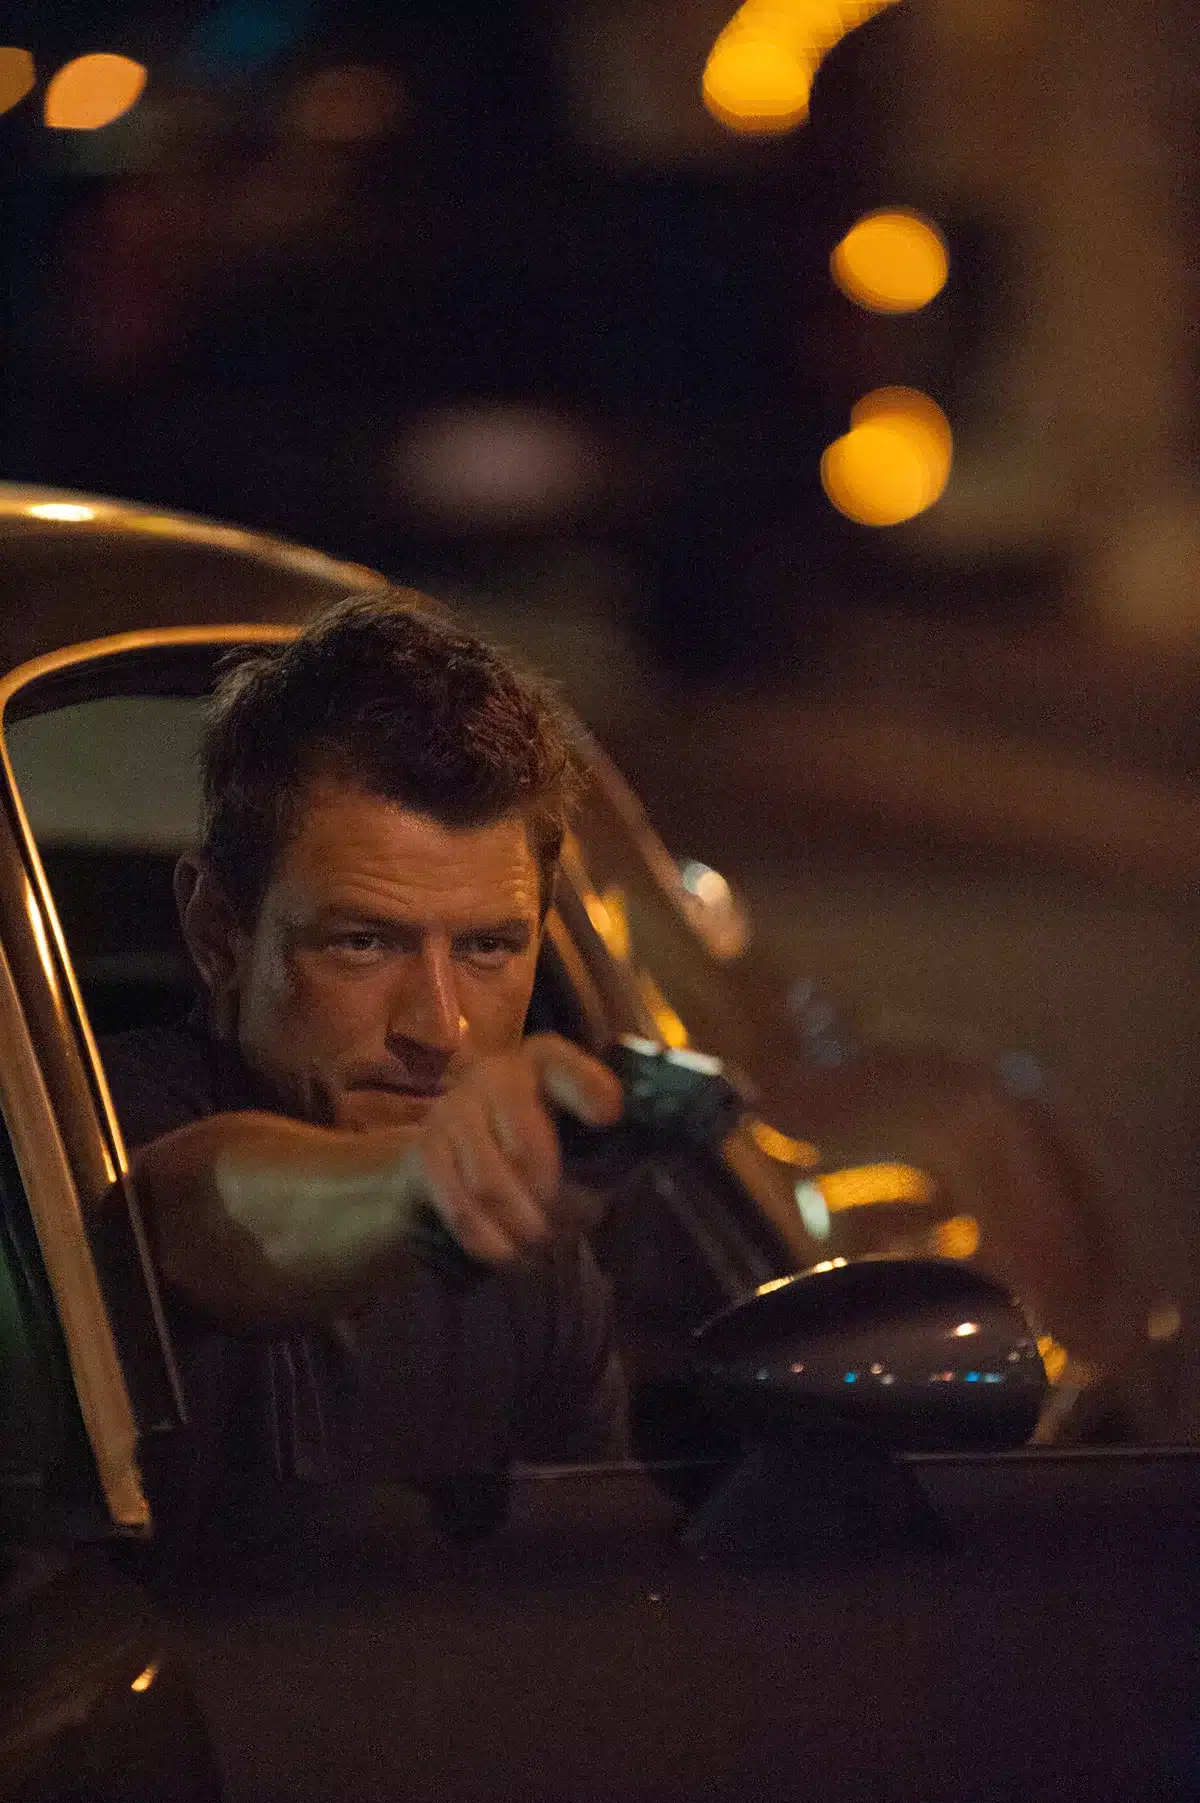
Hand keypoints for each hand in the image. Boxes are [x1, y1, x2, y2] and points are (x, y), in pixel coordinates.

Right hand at [407, 1034, 622, 1264]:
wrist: (466, 1133)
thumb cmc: (539, 1130)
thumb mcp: (576, 1127)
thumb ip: (595, 1154)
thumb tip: (590, 1206)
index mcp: (543, 1061)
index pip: (566, 1069)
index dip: (588, 1090)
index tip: (608, 1116)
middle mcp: (494, 1075)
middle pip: (525, 1148)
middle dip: (550, 1197)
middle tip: (563, 1225)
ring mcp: (454, 1109)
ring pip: (488, 1184)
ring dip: (518, 1224)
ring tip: (538, 1241)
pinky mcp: (427, 1148)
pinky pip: (457, 1205)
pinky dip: (485, 1239)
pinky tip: (506, 1252)